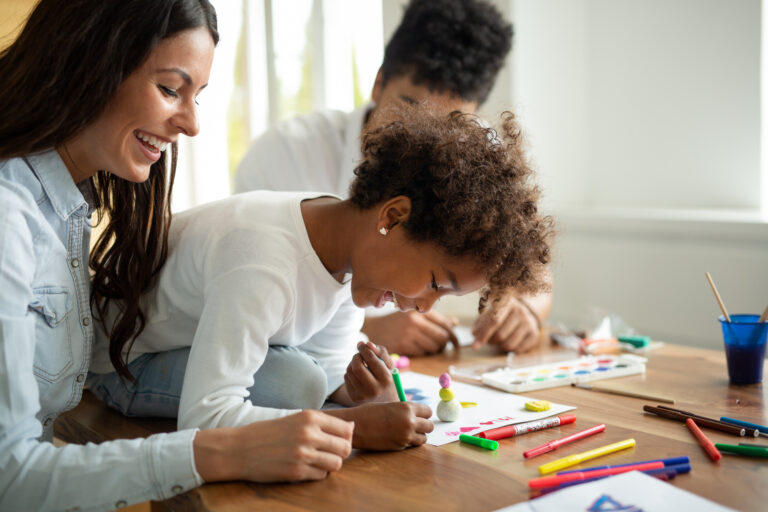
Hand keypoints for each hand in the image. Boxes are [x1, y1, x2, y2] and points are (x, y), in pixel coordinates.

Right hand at [194, 410, 353, 482]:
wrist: (239, 449)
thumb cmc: (269, 433)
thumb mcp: (296, 419)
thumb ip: (322, 423)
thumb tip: (352, 427)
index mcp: (310, 417)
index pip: (346, 429)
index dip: (345, 437)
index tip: (336, 441)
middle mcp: (309, 433)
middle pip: (345, 447)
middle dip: (340, 453)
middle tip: (328, 453)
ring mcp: (303, 453)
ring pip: (336, 463)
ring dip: (330, 465)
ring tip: (317, 461)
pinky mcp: (297, 472)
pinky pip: (321, 476)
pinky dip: (317, 474)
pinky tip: (304, 468)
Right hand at [327, 401, 433, 449]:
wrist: (356, 427)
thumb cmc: (370, 413)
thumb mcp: (390, 405)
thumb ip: (404, 409)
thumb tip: (417, 414)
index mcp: (407, 408)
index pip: (428, 411)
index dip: (423, 413)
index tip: (419, 415)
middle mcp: (409, 422)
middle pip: (429, 426)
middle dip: (424, 425)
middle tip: (416, 425)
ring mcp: (405, 436)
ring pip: (423, 438)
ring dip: (418, 436)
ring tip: (407, 432)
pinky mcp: (400, 447)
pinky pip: (411, 445)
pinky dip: (408, 442)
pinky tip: (397, 437)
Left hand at [342, 341, 397, 403]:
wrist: (386, 401)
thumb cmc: (387, 377)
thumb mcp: (388, 364)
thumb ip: (380, 351)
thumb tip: (367, 344)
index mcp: (386, 379)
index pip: (370, 359)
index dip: (364, 349)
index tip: (361, 344)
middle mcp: (375, 390)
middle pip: (357, 366)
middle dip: (356, 356)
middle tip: (359, 354)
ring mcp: (364, 396)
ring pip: (349, 371)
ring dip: (353, 364)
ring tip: (361, 365)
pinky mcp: (355, 398)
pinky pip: (346, 378)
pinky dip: (351, 372)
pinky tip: (358, 376)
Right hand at [362, 311, 457, 355]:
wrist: (372, 327)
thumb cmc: (396, 321)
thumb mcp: (414, 314)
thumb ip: (434, 319)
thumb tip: (455, 323)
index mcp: (420, 310)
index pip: (446, 325)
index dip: (453, 336)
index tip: (455, 343)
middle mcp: (415, 320)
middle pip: (442, 338)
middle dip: (443, 345)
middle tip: (438, 347)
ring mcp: (408, 334)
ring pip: (433, 348)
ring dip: (432, 351)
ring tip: (424, 347)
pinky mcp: (402, 346)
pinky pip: (421, 354)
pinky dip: (421, 354)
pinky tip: (414, 349)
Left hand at [472, 295, 540, 352]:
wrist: (522, 311)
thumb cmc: (499, 313)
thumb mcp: (488, 313)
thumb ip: (480, 323)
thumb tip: (474, 335)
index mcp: (506, 302)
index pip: (493, 321)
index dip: (483, 335)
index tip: (474, 346)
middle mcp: (519, 310)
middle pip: (500, 335)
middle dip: (491, 341)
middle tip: (490, 339)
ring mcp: (528, 322)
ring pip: (509, 344)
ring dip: (500, 346)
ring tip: (500, 340)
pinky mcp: (534, 333)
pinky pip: (518, 350)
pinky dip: (510, 350)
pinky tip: (510, 341)